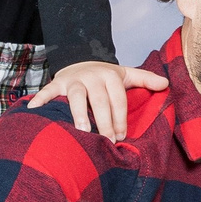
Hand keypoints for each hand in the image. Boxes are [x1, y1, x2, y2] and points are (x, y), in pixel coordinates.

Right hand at [28, 60, 164, 138]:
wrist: (79, 59)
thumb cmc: (105, 76)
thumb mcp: (126, 74)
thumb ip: (145, 79)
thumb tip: (166, 84)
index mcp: (110, 75)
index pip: (118, 99)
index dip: (120, 118)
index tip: (121, 137)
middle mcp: (92, 76)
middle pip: (100, 101)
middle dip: (104, 122)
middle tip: (107, 141)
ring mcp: (73, 80)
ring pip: (76, 97)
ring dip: (79, 114)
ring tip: (82, 132)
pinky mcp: (57, 83)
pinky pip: (48, 92)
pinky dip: (40, 100)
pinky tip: (34, 111)